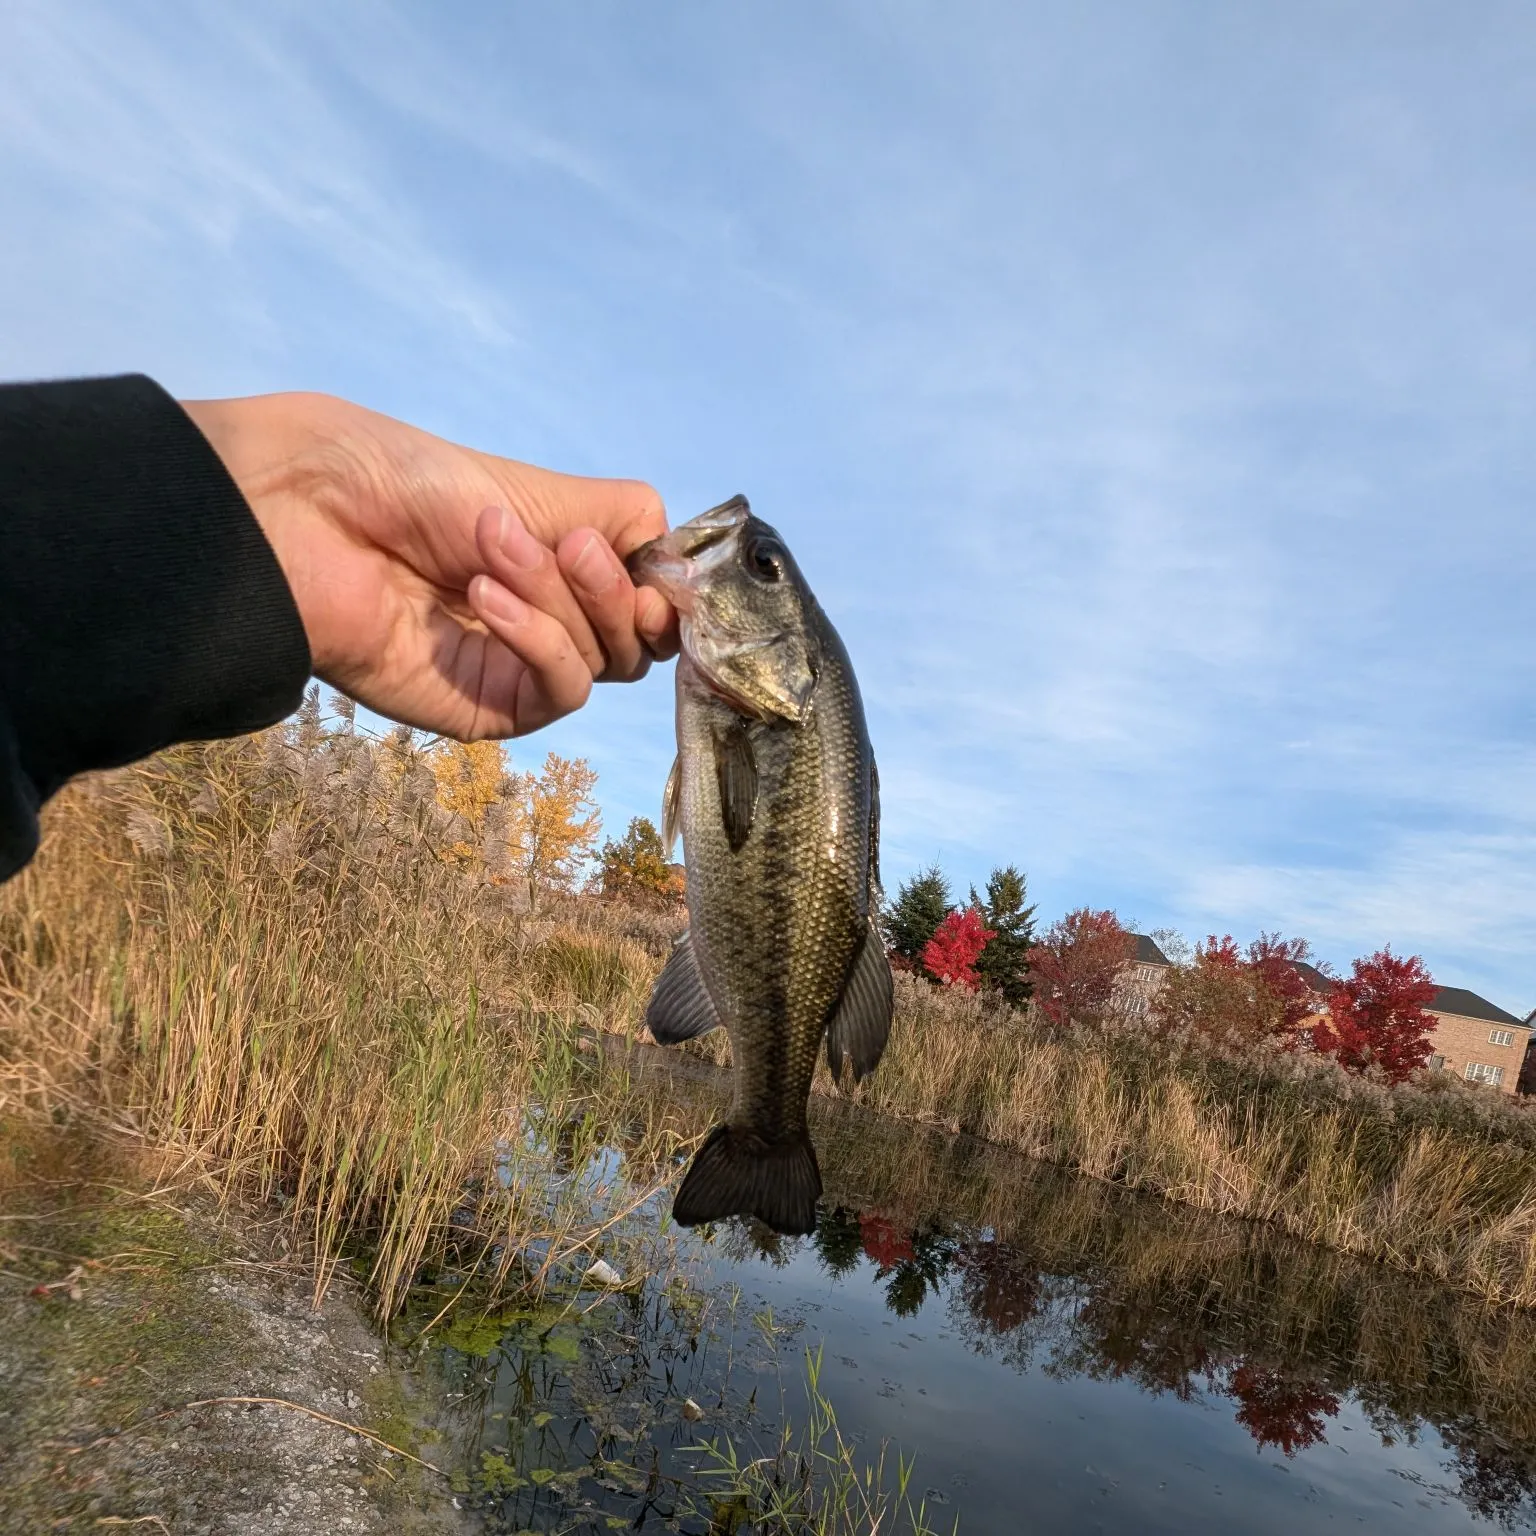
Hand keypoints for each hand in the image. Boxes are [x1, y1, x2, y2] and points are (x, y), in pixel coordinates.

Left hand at [180, 391, 677, 740]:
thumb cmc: (403, 482)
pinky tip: (485, 598)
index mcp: (560, 567)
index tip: (658, 558)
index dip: (667, 583)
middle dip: (613, 587)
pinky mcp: (487, 709)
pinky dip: (539, 640)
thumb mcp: (534, 488)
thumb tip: (684, 553)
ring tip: (491, 549)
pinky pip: (559, 691)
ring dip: (562, 600)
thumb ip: (617, 522)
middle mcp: (549, 620)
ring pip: (606, 662)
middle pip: (642, 638)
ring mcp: (519, 667)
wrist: (304, 514)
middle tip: (562, 543)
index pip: (653, 595)